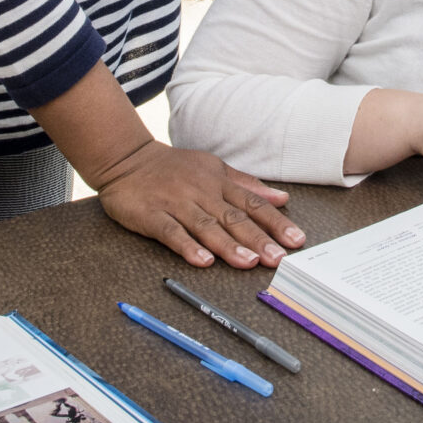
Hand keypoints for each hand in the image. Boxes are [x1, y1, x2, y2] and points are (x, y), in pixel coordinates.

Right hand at [92, 140, 306, 269]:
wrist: (126, 159)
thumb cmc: (174, 168)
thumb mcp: (214, 169)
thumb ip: (247, 185)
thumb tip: (282, 197)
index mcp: (218, 182)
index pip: (253, 204)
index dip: (276, 223)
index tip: (296, 240)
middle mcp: (201, 192)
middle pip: (234, 218)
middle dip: (258, 239)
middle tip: (279, 258)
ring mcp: (176, 203)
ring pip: (206, 226)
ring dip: (228, 246)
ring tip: (248, 263)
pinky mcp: (152, 215)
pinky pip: (171, 232)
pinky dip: (187, 246)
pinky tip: (202, 260)